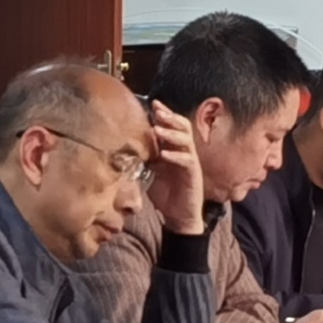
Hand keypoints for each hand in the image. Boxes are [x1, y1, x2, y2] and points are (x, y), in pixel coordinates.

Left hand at [144, 104, 204, 234]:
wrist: (179, 218)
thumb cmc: (165, 195)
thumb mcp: (151, 173)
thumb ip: (146, 159)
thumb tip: (128, 146)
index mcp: (174, 150)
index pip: (172, 127)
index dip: (164, 115)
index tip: (153, 103)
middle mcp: (184, 153)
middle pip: (182, 128)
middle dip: (170, 118)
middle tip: (158, 111)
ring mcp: (190, 163)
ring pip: (186, 141)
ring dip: (171, 134)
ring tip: (158, 130)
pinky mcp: (194, 176)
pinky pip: (187, 161)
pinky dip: (175, 156)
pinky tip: (165, 154)